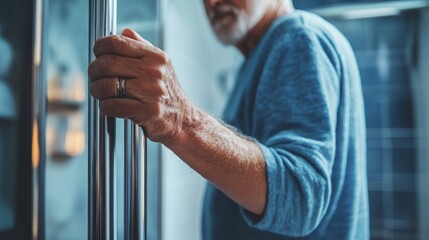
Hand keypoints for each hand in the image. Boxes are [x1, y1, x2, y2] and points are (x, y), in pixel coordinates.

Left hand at [88, 28, 194, 143]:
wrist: (182, 119)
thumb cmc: (167, 92)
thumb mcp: (161, 65)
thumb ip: (143, 47)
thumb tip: (125, 32)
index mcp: (155, 57)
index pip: (117, 43)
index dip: (100, 47)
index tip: (98, 54)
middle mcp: (154, 72)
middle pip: (108, 64)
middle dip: (94, 71)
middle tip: (94, 77)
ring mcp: (151, 92)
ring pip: (107, 86)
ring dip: (97, 90)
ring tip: (99, 92)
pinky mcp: (146, 112)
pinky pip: (113, 106)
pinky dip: (105, 106)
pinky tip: (108, 106)